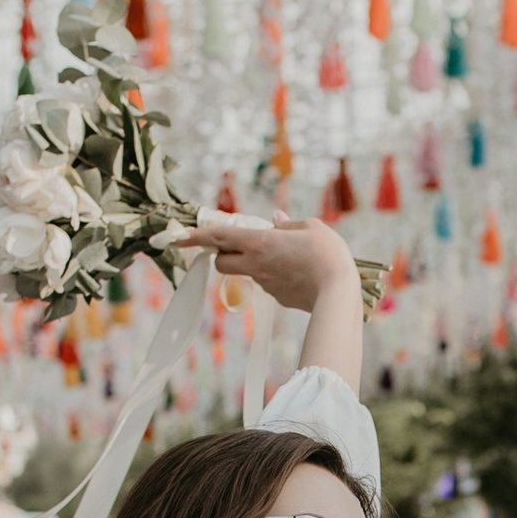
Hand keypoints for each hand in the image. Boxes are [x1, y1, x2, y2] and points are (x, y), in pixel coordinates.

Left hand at [174, 211, 353, 314]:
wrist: (339, 295)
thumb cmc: (327, 255)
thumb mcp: (311, 227)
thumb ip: (288, 223)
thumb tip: (276, 219)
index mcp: (260, 242)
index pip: (219, 236)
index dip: (195, 235)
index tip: (176, 236)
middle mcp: (256, 264)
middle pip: (222, 262)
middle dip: (223, 254)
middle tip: (240, 244)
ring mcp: (265, 284)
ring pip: (247, 272)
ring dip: (253, 262)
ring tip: (285, 256)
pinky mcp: (277, 298)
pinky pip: (269, 283)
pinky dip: (276, 275)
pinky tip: (299, 272)